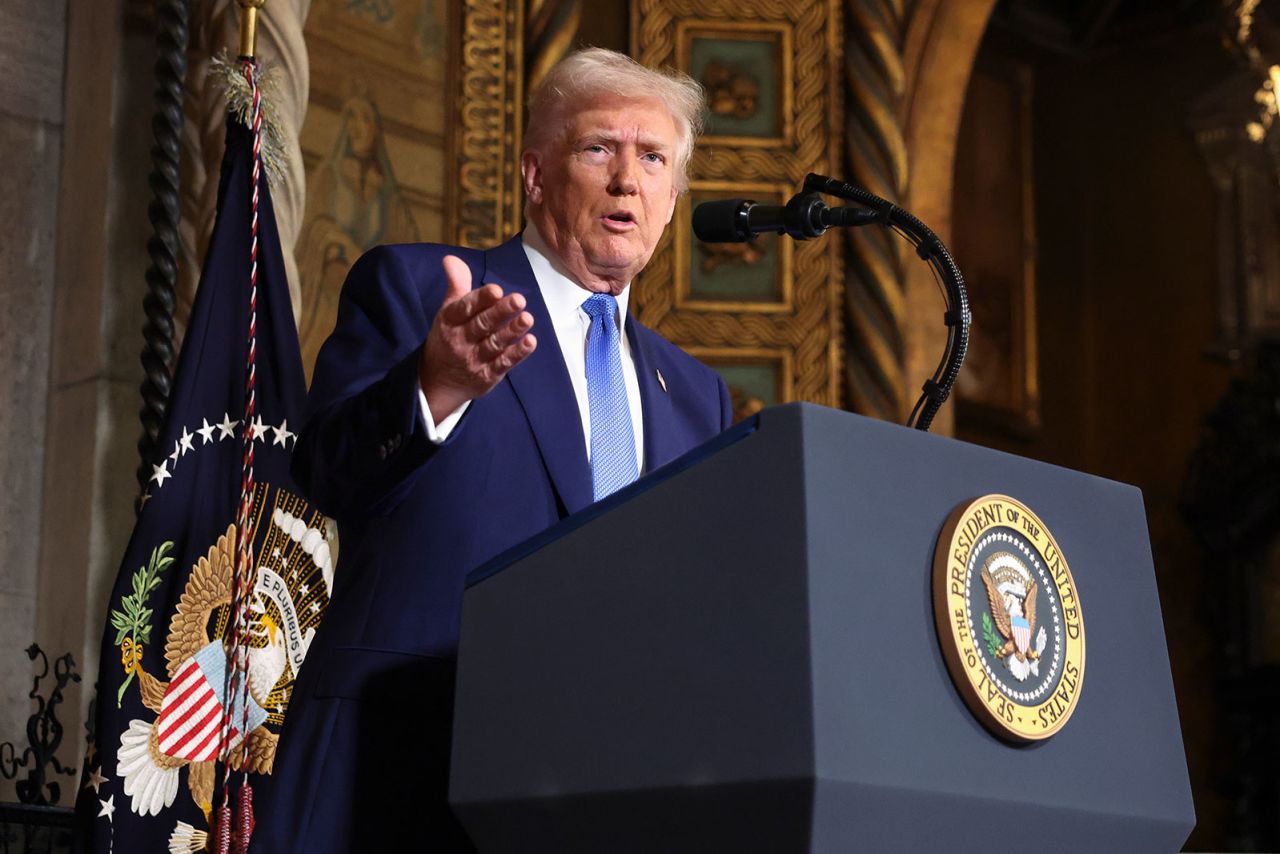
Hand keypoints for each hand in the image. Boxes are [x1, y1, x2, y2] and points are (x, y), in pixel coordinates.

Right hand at [418, 255, 536, 421]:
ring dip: (512, 331)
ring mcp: (474, 359)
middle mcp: (460, 340)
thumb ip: (456, 285)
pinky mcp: (487, 376)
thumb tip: (451, 258)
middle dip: (500, 312)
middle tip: (519, 299)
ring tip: (528, 318)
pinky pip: (503, 364)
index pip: (465, 308)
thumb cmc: (448, 337)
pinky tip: (530, 342)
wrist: (437, 381)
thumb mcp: (448, 311)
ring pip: (494, 344)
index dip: (480, 299)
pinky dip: (516, 354)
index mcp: (450, 321)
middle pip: (482, 325)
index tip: (496, 289)